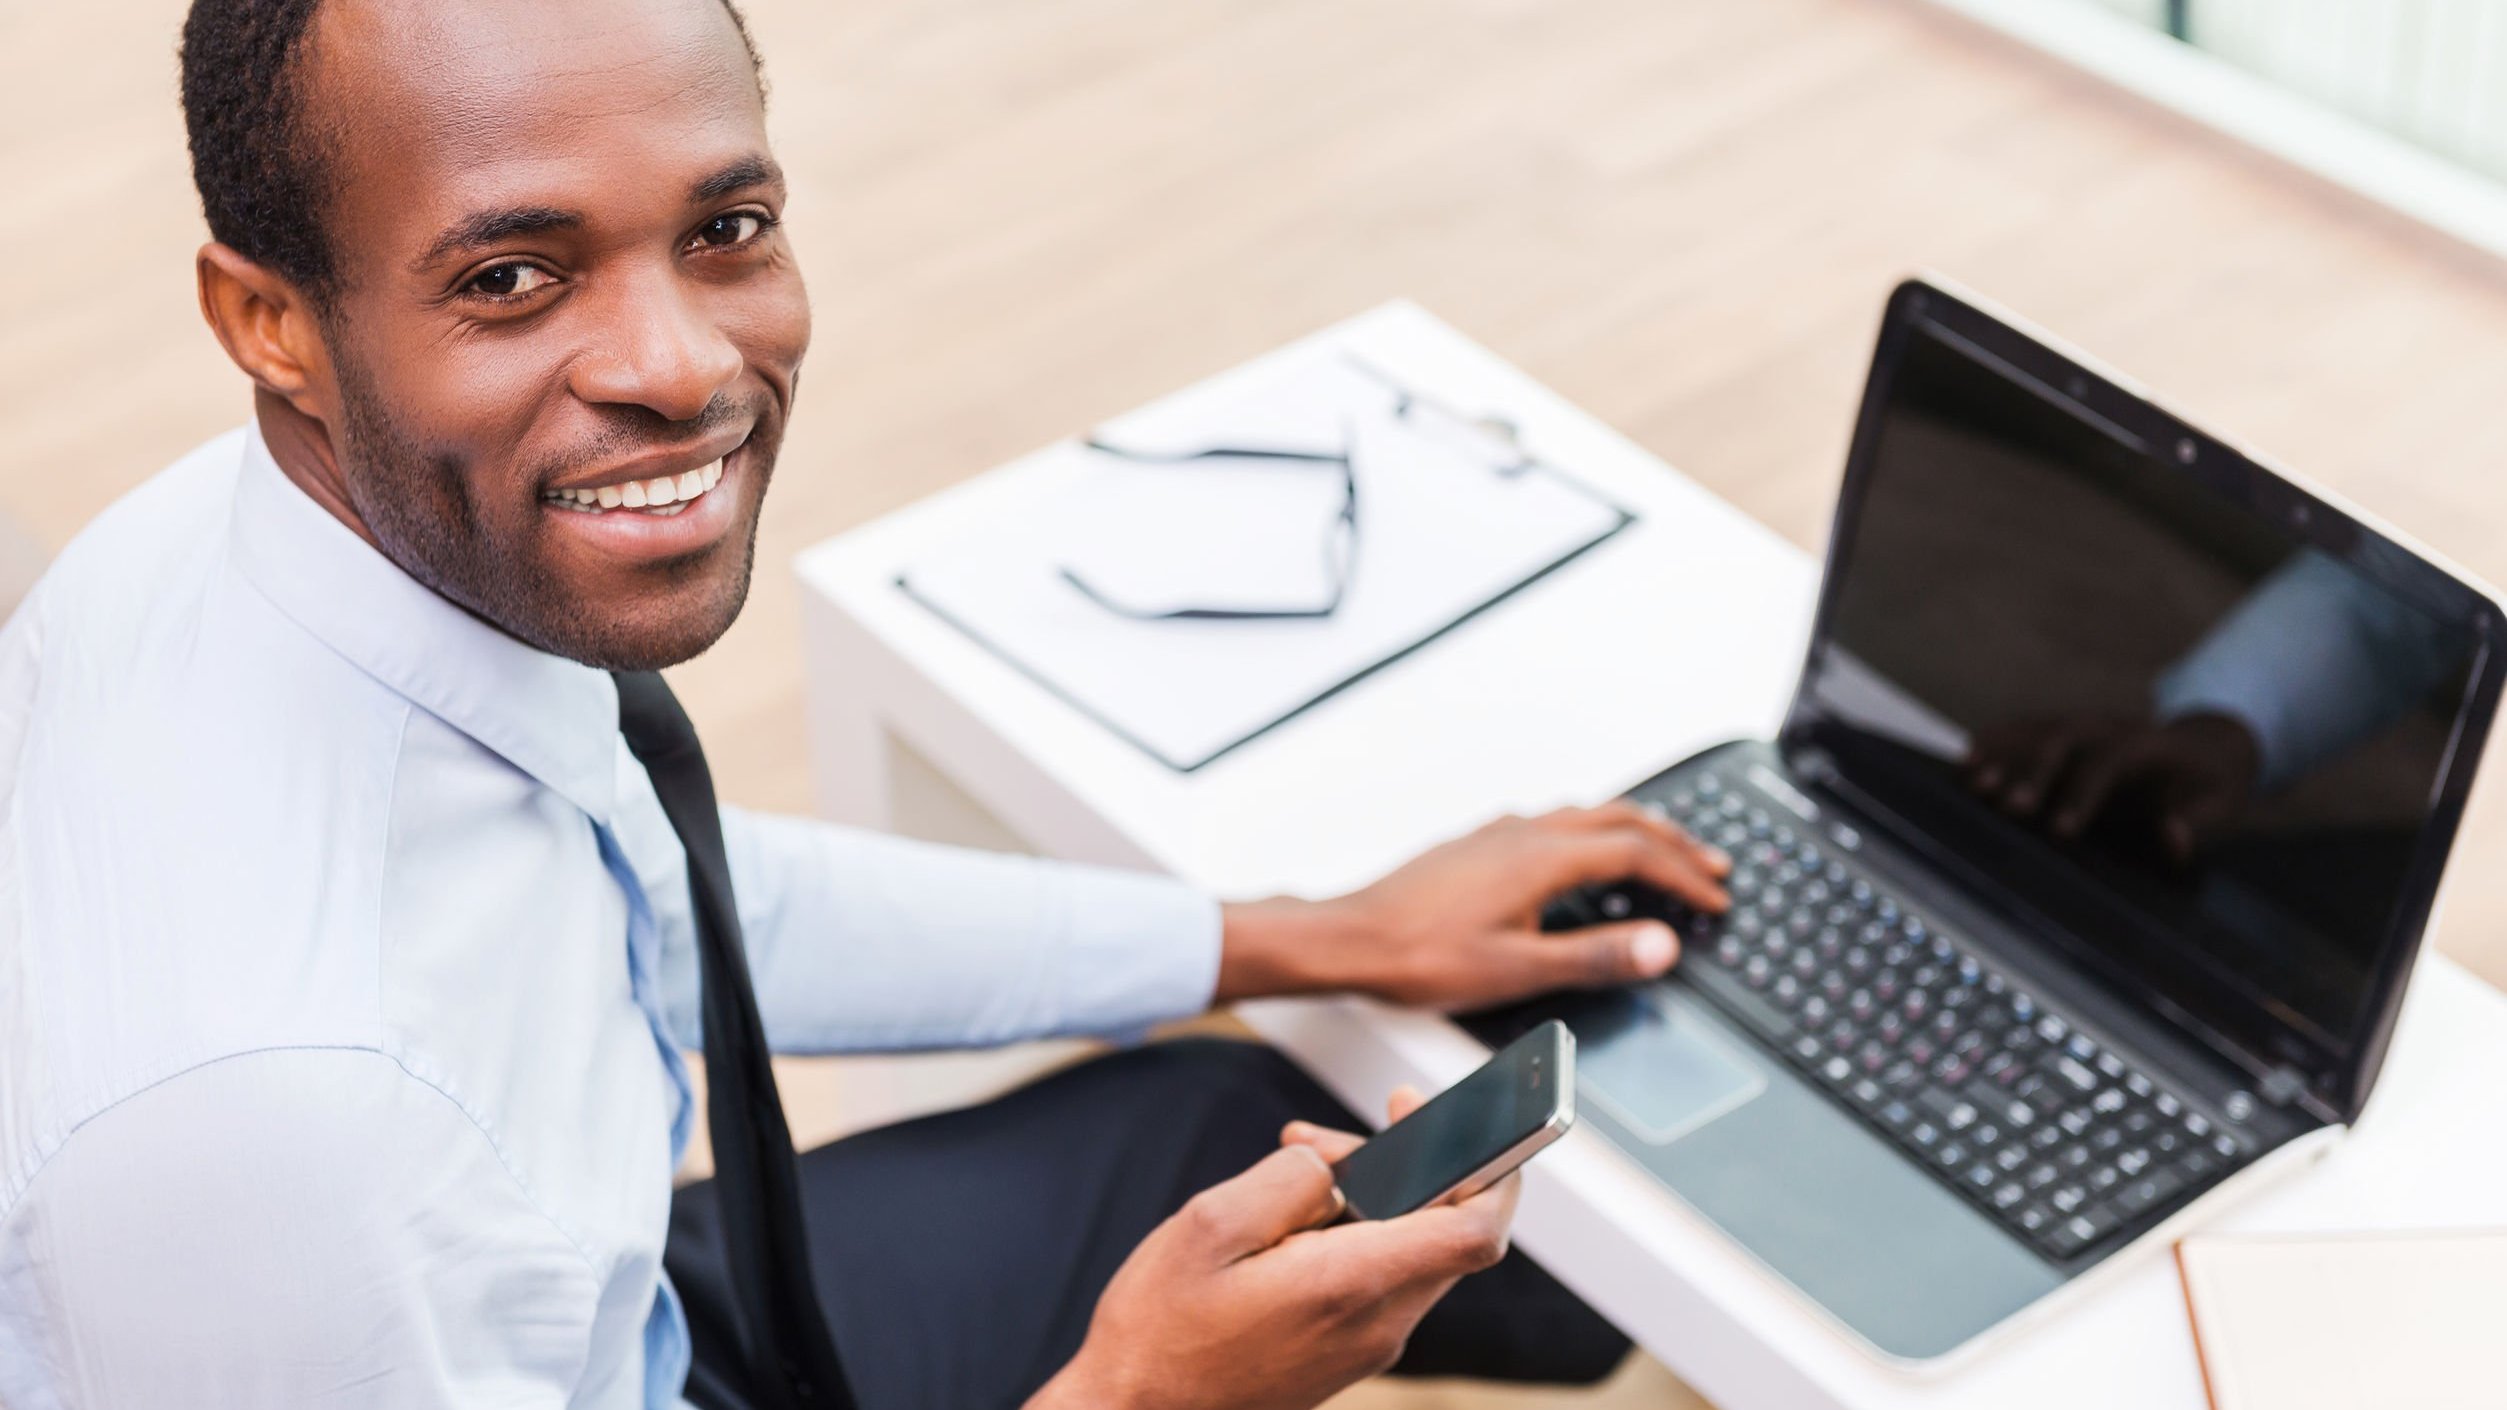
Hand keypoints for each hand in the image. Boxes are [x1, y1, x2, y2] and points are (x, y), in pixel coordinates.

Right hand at [1029, 1089, 1512, 1409]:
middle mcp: (1376, 1322)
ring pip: (1410, 1248)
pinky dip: (1357, 1231)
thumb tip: (1334, 1164)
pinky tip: (1295, 1215)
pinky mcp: (1346, 1351)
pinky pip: (1379, 1276)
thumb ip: (1289, 1179)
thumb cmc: (1161, 1330)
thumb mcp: (1210, 1225)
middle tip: (1342, 1132)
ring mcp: (1365, 1343)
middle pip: (1444, 1228)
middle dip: (1411, 1163)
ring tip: (1301, 1167)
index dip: (1494, 1168)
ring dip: (1377, 1195)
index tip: (1474, 1122)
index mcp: (1350, 1285)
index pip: (1473, 1230)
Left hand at [1217, 803, 1730, 1012]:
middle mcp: (1523, 834)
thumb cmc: (1419, 956)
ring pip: (1584, 816)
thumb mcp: (1520, 969)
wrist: (1348, 939)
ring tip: (1660, 850)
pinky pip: (1552, 822)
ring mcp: (1497, 835)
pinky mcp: (1476, 845)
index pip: (1636, 855)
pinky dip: (1590, 832)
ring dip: (1632, 832)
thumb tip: (1661, 944)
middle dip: (1672, 842)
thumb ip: (1596, 956)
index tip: (1715, 898)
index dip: (1684, 876)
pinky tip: (1578, 853)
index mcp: (1542, 858)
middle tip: (1711, 864)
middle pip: (1619, 822)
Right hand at [1965, 711, 2260, 861]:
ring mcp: (2084, 725)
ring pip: (2039, 730)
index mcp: (2150, 744)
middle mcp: (2111, 726)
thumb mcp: (2222, 807)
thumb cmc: (2212, 787)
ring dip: (2005, 753)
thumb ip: (2199, 823)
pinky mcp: (2065, 732)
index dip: (2084, 793)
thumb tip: (2173, 838)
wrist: (2207, 747)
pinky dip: (1995, 742)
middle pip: (2066, 737)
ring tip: (1972, 782)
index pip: (2111, 761)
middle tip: (2010, 808)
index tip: (2060, 829)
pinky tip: (1964, 762)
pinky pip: (2025, 731)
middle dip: (2035, 771)